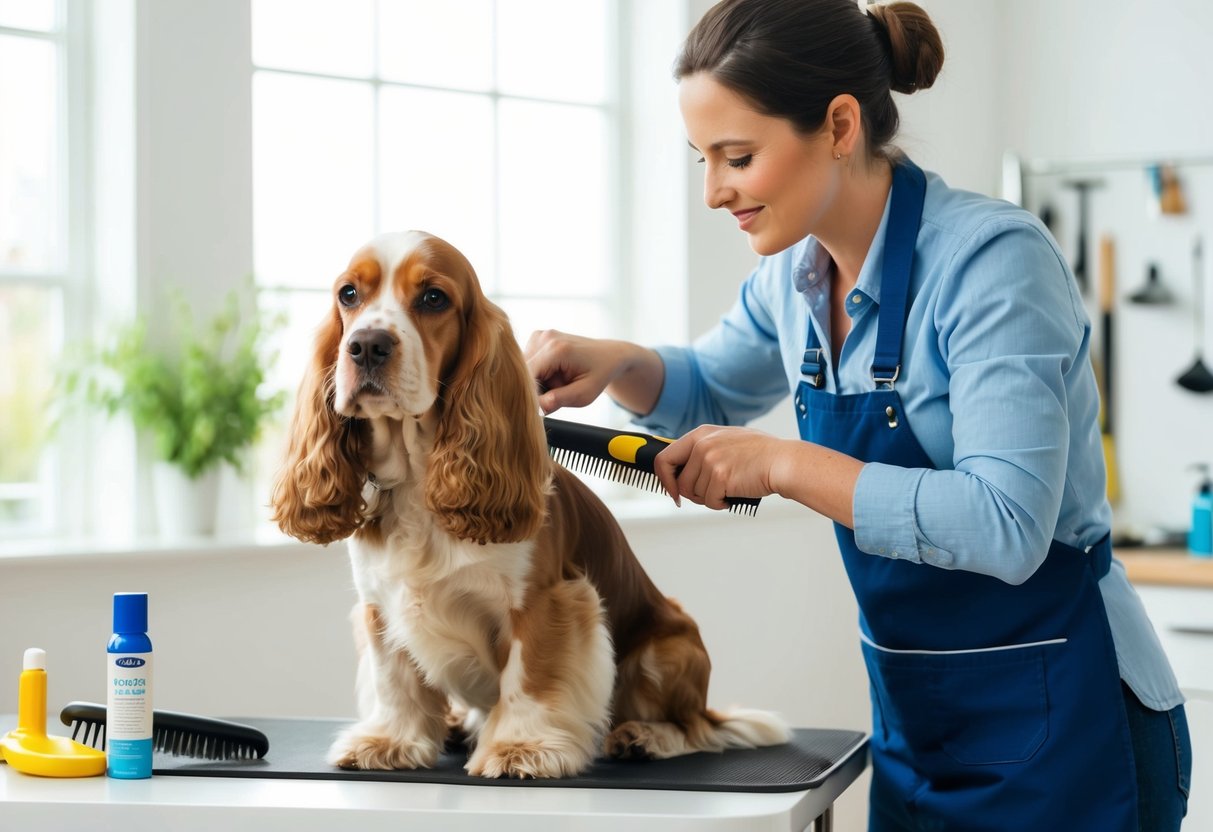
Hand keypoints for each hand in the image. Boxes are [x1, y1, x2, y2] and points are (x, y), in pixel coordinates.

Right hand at [525, 330, 660, 414]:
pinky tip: (555, 373)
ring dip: (538, 381)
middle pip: (525, 373)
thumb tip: (535, 407)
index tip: (541, 408)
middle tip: (561, 391)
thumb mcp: (584, 394)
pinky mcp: (537, 337)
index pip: (527, 377)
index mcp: (557, 350)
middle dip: (537, 388)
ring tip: (560, 381)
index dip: (531, 395)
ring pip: (525, 369)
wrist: (609, 355)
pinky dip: (539, 373)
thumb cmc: (599, 375)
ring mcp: (540, 335)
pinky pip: (529, 363)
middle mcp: (545, 338)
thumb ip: (558, 400)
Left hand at [653, 425, 785, 510]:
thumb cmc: (760, 454)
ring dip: (709, 498)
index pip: (665, 458)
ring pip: (694, 494)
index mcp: (701, 434)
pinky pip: (709, 501)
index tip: (672, 491)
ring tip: (727, 490)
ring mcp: (710, 460)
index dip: (665, 479)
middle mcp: (702, 445)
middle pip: (679, 482)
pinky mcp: (720, 476)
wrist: (782, 462)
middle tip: (705, 496)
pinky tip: (733, 494)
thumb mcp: (726, 440)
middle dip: (690, 495)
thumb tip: (684, 468)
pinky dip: (720, 503)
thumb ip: (704, 449)